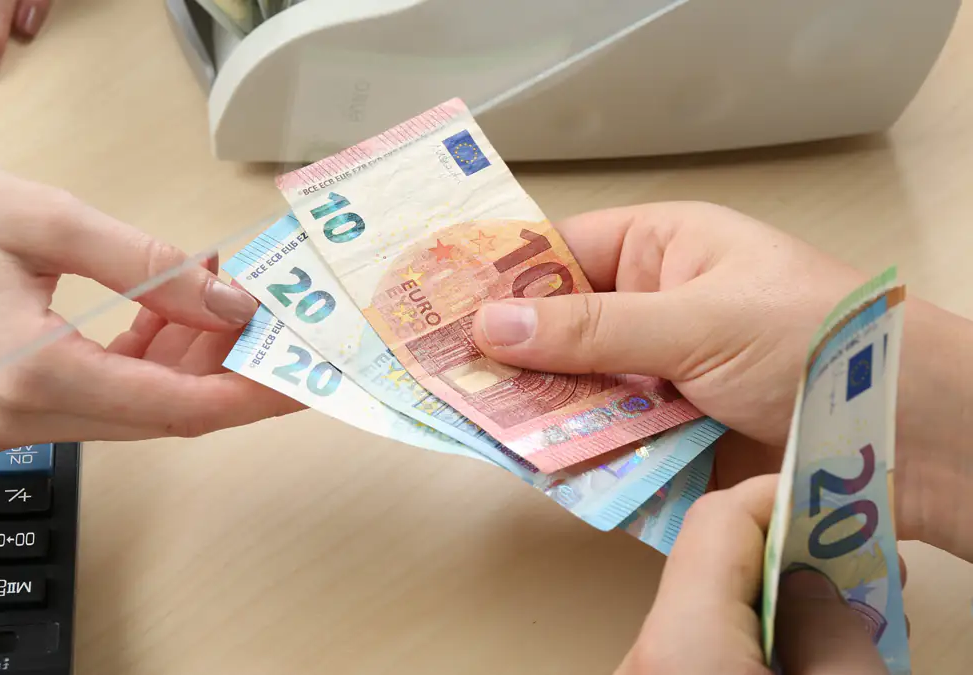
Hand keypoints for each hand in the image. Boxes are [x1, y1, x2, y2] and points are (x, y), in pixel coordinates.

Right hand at [0, 131, 301, 451]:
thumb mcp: (52, 219)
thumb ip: (152, 268)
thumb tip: (233, 303)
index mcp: (30, 375)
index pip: (174, 406)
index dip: (249, 395)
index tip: (305, 378)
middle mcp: (18, 418)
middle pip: (160, 413)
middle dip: (225, 369)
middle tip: (271, 316)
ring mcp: (6, 423)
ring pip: (132, 408)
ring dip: (185, 362)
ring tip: (217, 297)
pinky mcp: (2, 409)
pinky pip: (97, 398)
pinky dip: (142, 363)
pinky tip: (167, 315)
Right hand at [470, 201, 972, 560]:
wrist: (905, 434)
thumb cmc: (818, 341)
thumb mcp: (698, 320)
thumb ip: (592, 329)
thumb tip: (490, 324)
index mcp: (664, 248)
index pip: (559, 253)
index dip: (497, 278)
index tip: (433, 304)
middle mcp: (655, 308)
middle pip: (557, 328)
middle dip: (506, 354)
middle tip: (437, 375)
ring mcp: (661, 376)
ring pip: (575, 390)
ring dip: (537, 409)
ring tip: (471, 423)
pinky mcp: (670, 436)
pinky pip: (605, 439)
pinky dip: (574, 453)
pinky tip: (534, 462)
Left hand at [616, 475, 893, 674]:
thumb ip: (831, 628)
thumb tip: (811, 585)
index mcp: (681, 641)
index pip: (719, 517)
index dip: (784, 495)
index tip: (841, 502)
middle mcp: (646, 657)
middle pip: (713, 565)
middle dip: (787, 552)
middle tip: (859, 567)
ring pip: (710, 611)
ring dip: (776, 600)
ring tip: (847, 617)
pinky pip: (705, 650)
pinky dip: (756, 639)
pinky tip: (808, 656)